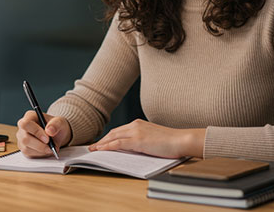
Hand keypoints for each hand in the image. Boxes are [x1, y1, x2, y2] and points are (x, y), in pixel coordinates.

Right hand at [16, 111, 71, 157]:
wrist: (56, 134)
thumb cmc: (56, 126)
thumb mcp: (59, 122)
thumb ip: (55, 124)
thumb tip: (49, 130)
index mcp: (29, 116)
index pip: (26, 124)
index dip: (36, 132)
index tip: (47, 138)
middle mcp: (23, 128)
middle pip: (25, 139)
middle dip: (39, 145)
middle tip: (51, 147)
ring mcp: (22, 139)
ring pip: (26, 148)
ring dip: (41, 151)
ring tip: (51, 149)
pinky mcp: (24, 148)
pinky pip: (29, 154)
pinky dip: (40, 154)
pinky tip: (46, 151)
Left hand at [88, 119, 204, 158]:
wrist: (181, 140)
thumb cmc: (171, 142)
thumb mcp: (153, 138)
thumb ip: (142, 140)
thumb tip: (132, 148)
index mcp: (139, 124)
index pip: (119, 130)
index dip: (108, 137)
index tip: (101, 142)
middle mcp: (135, 125)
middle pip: (113, 133)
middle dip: (102, 140)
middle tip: (93, 147)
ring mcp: (136, 132)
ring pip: (113, 137)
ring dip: (101, 144)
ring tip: (93, 150)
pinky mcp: (137, 140)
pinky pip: (117, 144)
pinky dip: (107, 147)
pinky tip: (100, 150)